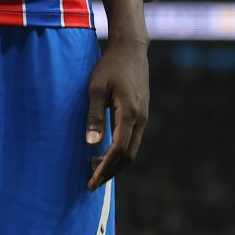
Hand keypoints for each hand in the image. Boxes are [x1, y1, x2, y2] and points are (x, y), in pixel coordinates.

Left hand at [85, 39, 149, 188]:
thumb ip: (94, 116)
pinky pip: (133, 141)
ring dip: (116, 165)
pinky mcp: (142, 114)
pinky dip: (121, 153)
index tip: (91, 181)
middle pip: (128, 156)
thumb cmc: (110, 66)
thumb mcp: (96, 87)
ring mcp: (144, 117)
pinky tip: (107, 155)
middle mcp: (140, 119)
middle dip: (110, 172)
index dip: (105, 167)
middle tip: (92, 184)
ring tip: (97, 174)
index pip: (119, 149)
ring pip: (132, 150)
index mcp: (129, 113)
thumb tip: (90, 144)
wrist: (131, 50)